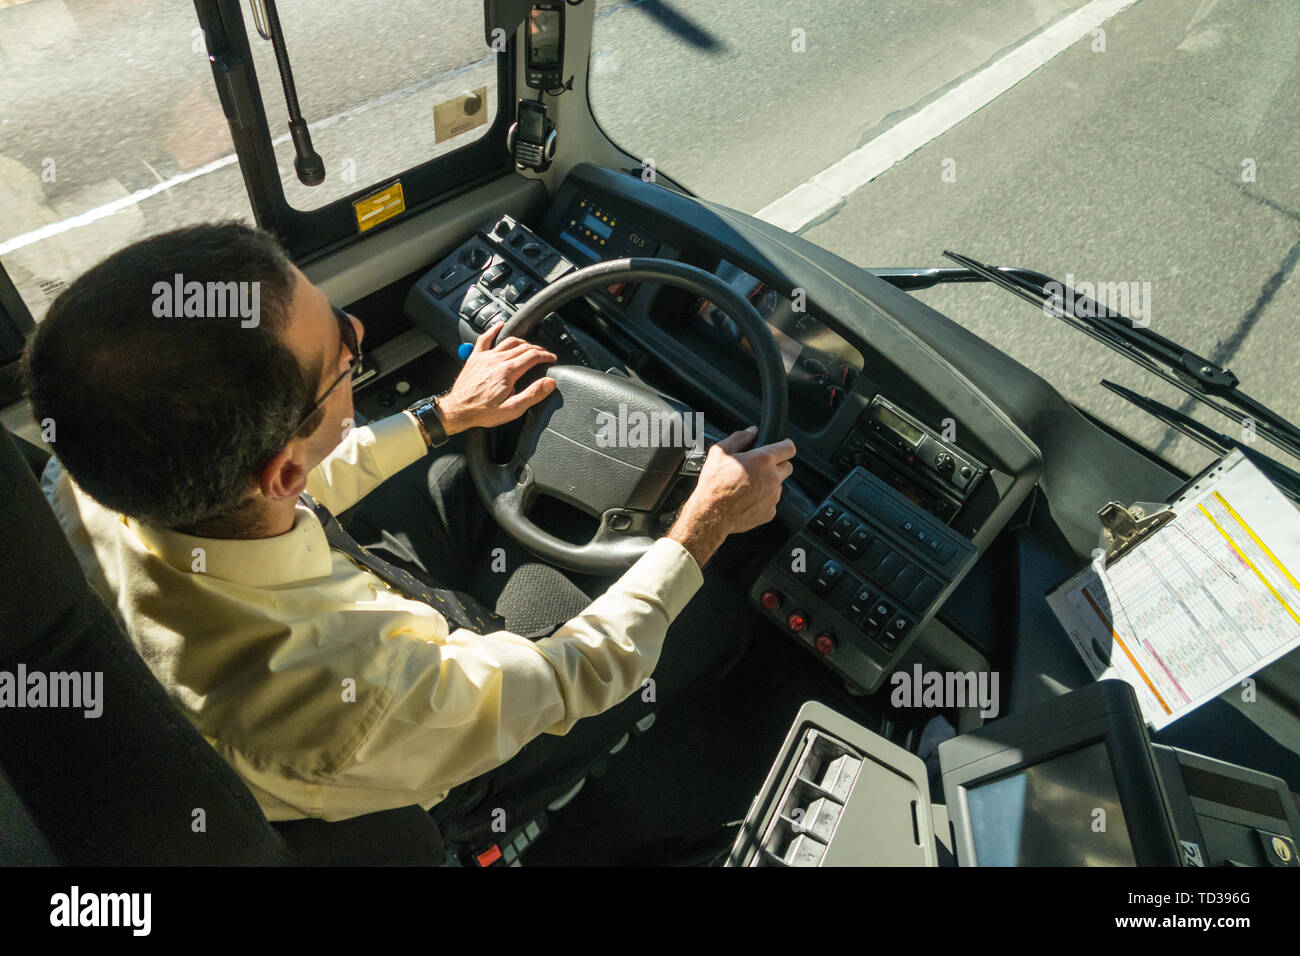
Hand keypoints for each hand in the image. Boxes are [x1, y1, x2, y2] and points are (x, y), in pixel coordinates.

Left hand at [435, 324, 557, 433]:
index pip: (533, 356)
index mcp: (508, 372)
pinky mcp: (475, 357)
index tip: (552, 358)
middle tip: (544, 355)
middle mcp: (497, 360)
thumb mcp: (512, 409)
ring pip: (508, 341)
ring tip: (529, 347)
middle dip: (537, 349)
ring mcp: (486, 357)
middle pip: (523, 347)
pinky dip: (494, 330)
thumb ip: (533, 394)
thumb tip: (549, 383)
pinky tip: (500, 325)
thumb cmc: (482, 412)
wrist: (458, 410)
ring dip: (522, 342)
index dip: (546, 356)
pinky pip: (485, 338)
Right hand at [667, 426, 796, 567]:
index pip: (789, 448)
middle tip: (759, 469)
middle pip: (788, 467)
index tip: (781, 448)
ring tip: (749, 486)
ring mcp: (773, 496)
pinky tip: (748, 499)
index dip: (785, 446)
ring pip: (779, 485)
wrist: (710, 513)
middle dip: (777, 466)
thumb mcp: (720, 452)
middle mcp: (772, 477)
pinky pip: (772, 502)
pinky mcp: (770, 511)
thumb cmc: (714, 484)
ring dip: (769, 484)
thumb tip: (751, 431)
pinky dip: (763, 500)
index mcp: (763, 459)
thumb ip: (739, 438)